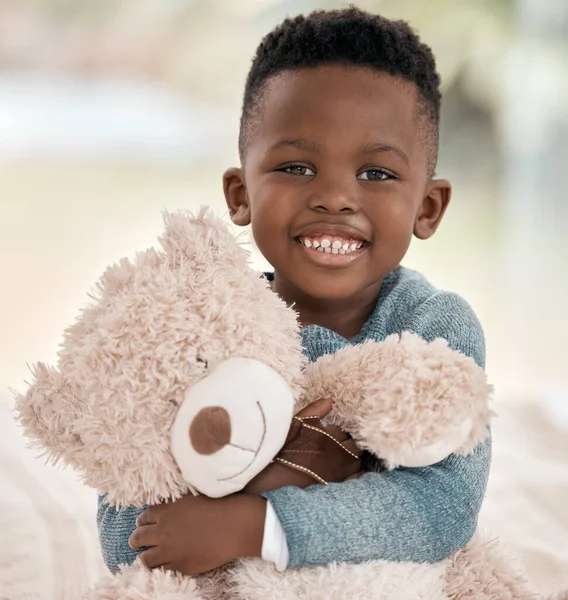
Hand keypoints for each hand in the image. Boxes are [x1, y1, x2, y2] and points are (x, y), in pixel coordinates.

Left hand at [129, 493, 265, 575]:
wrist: (234, 526)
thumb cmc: (218, 506)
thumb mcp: (192, 498)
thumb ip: (175, 504)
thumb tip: (167, 505)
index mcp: (166, 512)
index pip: (144, 517)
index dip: (143, 521)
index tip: (144, 524)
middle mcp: (164, 532)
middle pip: (138, 538)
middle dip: (137, 539)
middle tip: (137, 541)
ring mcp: (171, 552)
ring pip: (146, 559)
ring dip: (146, 556)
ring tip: (147, 556)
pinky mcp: (181, 567)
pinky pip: (163, 570)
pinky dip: (163, 567)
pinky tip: (166, 564)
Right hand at [244, 396, 362, 493]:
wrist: (276, 475)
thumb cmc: (285, 447)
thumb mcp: (299, 421)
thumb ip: (317, 408)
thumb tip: (332, 396)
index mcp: (331, 436)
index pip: (347, 430)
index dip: (343, 431)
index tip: (338, 433)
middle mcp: (339, 453)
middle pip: (355, 445)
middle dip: (351, 443)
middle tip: (342, 444)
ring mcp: (340, 470)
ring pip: (357, 461)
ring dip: (353, 457)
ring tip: (343, 456)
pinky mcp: (337, 484)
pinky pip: (356, 477)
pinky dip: (356, 473)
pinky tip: (348, 470)